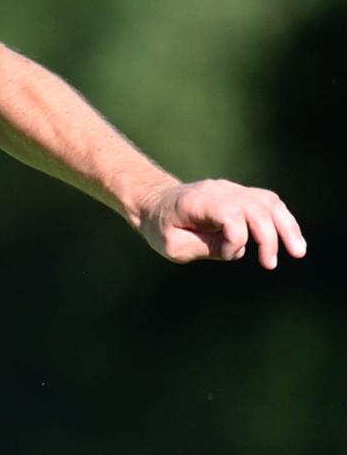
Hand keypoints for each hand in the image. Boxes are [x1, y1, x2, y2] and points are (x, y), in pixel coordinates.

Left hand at [138, 179, 305, 268]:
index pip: (230, 213)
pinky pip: (269, 204)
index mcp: (197, 201)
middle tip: (270, 264)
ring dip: (287, 227)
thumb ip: (205, 248)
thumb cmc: (162, 228)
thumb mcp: (172, 246)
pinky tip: (293, 240)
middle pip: (255, 208)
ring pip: (269, 203)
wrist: (156, 203)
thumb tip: (239, 248)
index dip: (236, 236)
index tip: (226, 253)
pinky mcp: (241, 195)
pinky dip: (284, 221)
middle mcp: (218, 191)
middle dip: (268, 237)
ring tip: (298, 252)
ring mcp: (232, 190)